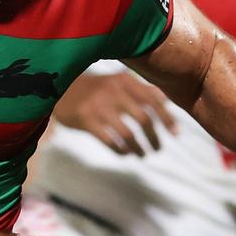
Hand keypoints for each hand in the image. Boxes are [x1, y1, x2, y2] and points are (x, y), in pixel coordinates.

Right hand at [58, 72, 176, 155]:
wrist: (59, 88)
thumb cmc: (95, 88)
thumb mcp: (117, 81)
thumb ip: (140, 89)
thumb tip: (167, 101)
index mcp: (124, 81)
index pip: (154, 100)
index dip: (167, 119)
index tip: (176, 134)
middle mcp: (114, 92)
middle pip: (144, 120)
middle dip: (154, 138)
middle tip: (158, 148)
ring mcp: (99, 107)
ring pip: (128, 134)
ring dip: (139, 148)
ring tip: (142, 154)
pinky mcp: (86, 121)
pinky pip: (110, 141)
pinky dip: (121, 150)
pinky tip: (125, 153)